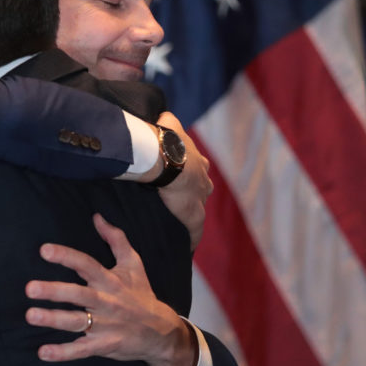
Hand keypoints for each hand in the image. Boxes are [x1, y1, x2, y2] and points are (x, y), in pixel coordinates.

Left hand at [25, 214, 196, 365]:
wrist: (162, 331)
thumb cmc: (141, 294)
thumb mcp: (133, 264)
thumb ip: (116, 239)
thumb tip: (97, 216)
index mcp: (110, 280)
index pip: (86, 264)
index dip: (66, 257)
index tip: (44, 250)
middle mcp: (106, 301)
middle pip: (78, 294)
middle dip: (54, 291)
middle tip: (30, 288)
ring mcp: (105, 325)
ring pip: (77, 321)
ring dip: (53, 320)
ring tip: (31, 315)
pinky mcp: (105, 345)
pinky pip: (82, 350)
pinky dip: (63, 353)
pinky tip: (43, 352)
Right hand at [155, 112, 211, 249]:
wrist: (167, 158)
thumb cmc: (167, 141)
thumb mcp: (169, 124)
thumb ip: (168, 120)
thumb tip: (162, 116)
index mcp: (197, 163)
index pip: (197, 170)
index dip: (189, 173)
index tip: (181, 178)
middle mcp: (203, 181)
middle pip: (202, 191)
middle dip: (193, 196)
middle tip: (179, 202)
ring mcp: (200, 200)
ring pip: (198, 212)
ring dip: (191, 217)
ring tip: (179, 225)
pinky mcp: (194, 217)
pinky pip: (194, 232)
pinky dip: (191, 240)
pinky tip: (186, 250)